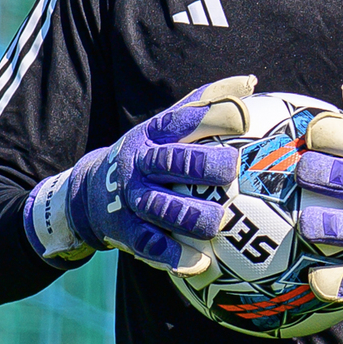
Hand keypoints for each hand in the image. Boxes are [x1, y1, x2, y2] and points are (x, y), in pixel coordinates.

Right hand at [24, 75, 254, 274]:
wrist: (92, 190)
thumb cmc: (150, 154)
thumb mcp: (167, 124)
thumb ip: (206, 104)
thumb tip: (251, 81)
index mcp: (155, 133)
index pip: (183, 119)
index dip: (213, 116)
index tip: (245, 118)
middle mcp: (142, 162)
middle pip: (171, 162)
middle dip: (202, 165)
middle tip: (231, 171)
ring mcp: (132, 197)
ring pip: (160, 206)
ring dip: (190, 216)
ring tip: (217, 223)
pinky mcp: (126, 229)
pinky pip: (149, 244)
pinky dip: (171, 254)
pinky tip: (198, 262)